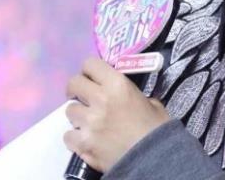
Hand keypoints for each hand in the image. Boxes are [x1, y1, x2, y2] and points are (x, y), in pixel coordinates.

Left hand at [64, 57, 169, 171]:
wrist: (153, 159)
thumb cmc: (156, 128)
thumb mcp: (150, 103)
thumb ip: (132, 96)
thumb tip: (124, 98)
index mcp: (118, 84)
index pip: (90, 64)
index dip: (90, 70)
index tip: (92, 77)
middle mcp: (99, 99)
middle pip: (74, 83)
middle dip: (77, 89)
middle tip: (84, 96)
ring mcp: (88, 122)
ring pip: (69, 110)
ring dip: (78, 114)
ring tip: (89, 121)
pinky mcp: (83, 143)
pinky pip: (68, 135)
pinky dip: (75, 137)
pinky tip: (86, 139)